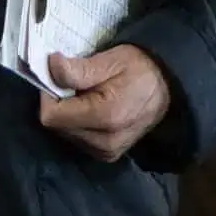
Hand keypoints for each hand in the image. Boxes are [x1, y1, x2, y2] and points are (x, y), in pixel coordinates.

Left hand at [39, 45, 170, 161]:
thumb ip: (79, 69)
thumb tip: (50, 66)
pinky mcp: (108, 155)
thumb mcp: (111, 60)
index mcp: (105, 116)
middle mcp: (104, 142)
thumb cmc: (139, 68)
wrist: (168, 87)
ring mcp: (106, 152)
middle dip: (58, 103)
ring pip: (65, 134)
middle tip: (74, 83)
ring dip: (68, 113)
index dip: (47, 94)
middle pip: (56, 127)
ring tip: (86, 95)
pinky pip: (77, 140)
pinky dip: (77, 123)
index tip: (57, 76)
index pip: (52, 116)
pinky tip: (91, 108)